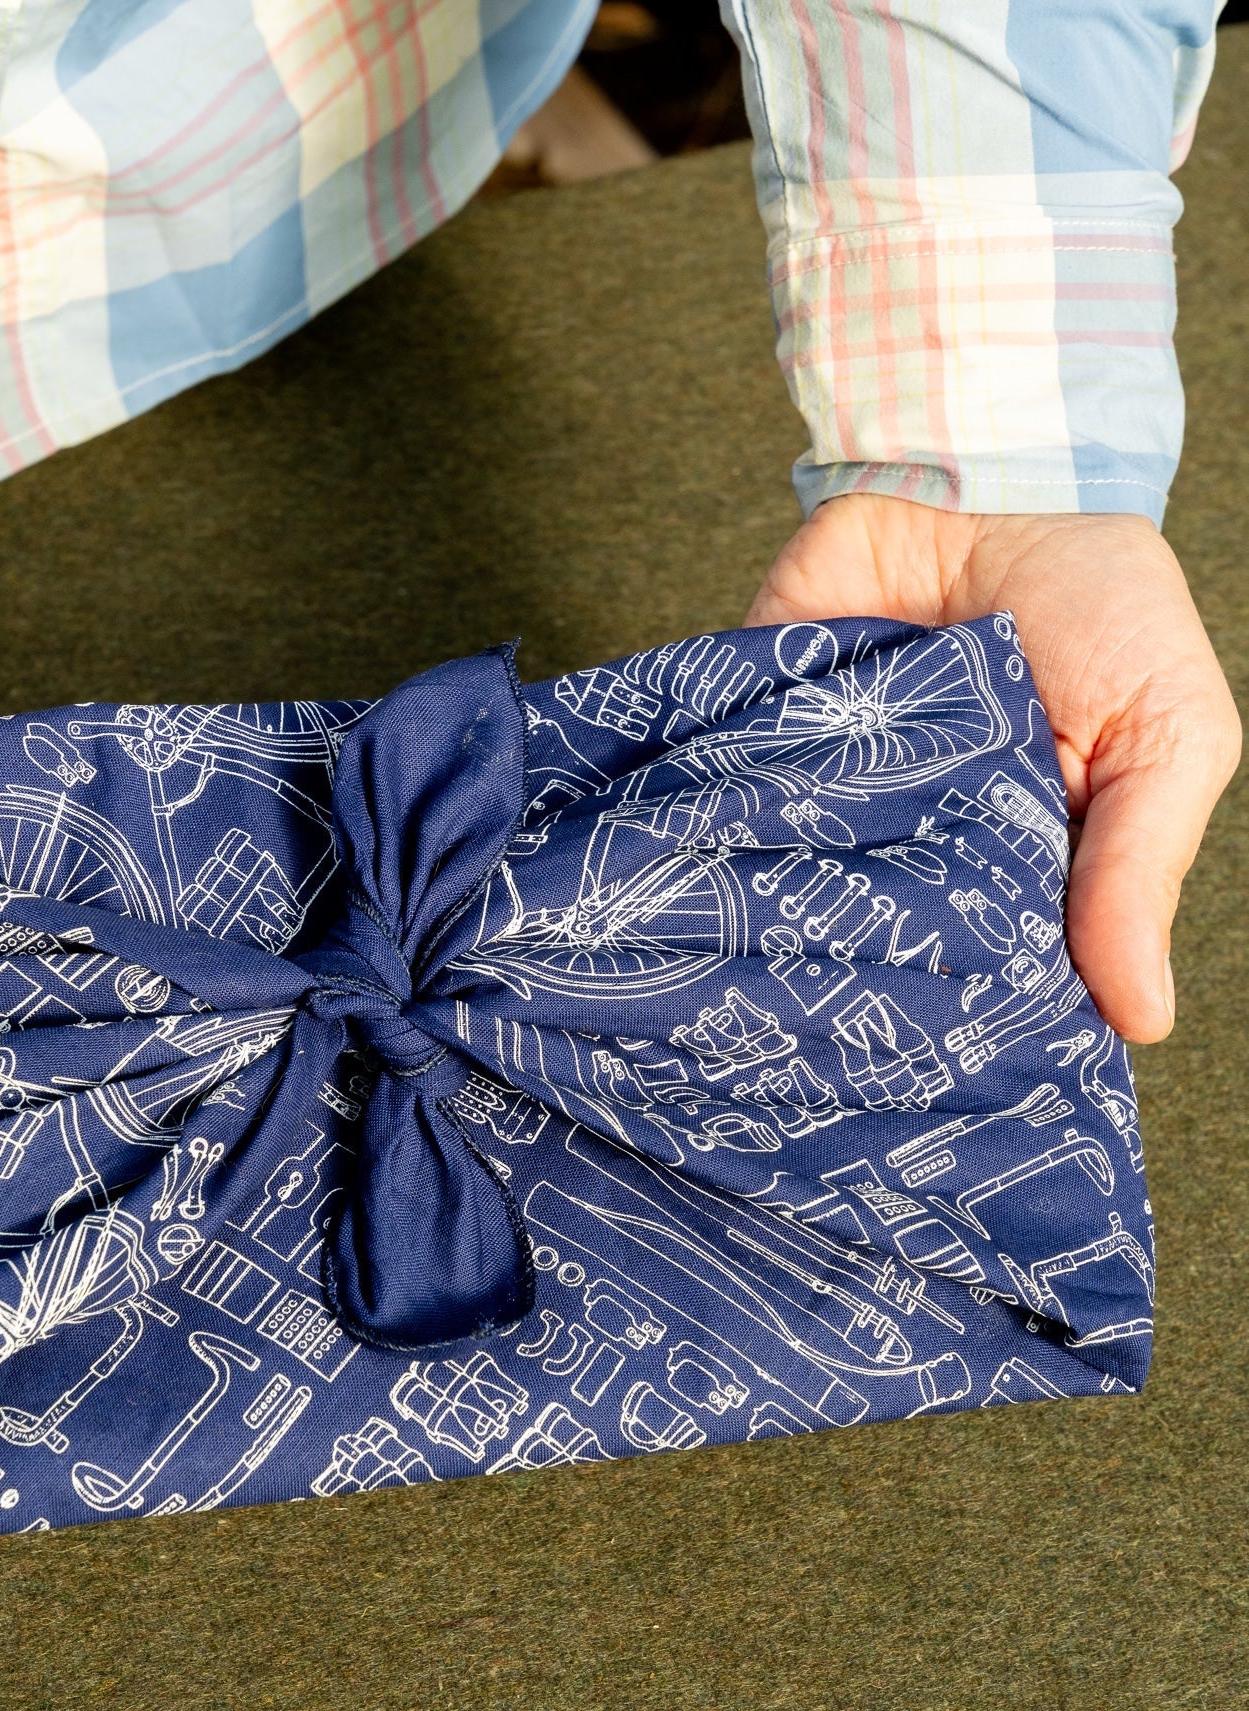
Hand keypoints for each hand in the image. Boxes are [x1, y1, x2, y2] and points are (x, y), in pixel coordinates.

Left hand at [748, 492, 1239, 1042]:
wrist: (999, 474)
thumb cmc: (1104, 608)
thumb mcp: (1166, 737)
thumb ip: (1138, 867)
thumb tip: (1145, 1020)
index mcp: (1008, 856)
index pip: (983, 965)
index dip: (969, 1016)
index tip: (950, 1071)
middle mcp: (907, 836)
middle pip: (876, 935)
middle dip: (867, 979)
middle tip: (850, 1033)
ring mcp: (828, 787)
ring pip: (792, 879)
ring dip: (783, 911)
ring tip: (773, 968)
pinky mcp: (755, 730)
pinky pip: (726, 788)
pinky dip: (718, 817)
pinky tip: (709, 867)